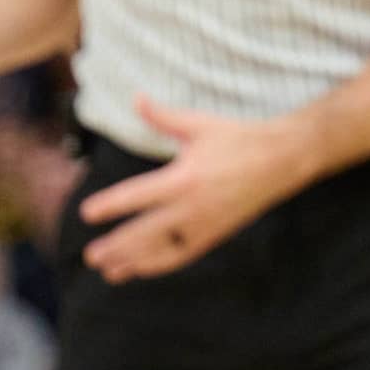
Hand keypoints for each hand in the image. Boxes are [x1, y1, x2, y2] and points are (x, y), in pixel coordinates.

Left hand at [80, 99, 320, 280]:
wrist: (283, 160)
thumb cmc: (239, 138)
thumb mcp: (199, 124)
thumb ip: (163, 117)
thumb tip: (136, 98)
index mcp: (184, 177)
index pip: (137, 196)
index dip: (110, 205)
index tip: (86, 213)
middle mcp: (192, 207)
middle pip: (145, 233)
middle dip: (116, 246)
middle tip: (90, 255)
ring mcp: (204, 225)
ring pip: (161, 250)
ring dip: (133, 262)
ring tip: (108, 270)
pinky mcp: (215, 235)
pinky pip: (181, 255)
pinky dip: (158, 265)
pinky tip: (140, 270)